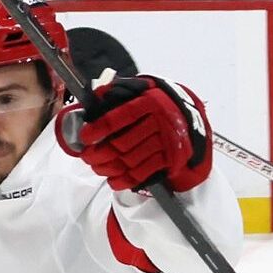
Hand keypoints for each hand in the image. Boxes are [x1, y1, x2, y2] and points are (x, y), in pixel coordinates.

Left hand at [58, 76, 213, 191]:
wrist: (187, 117)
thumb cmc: (155, 106)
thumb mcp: (139, 92)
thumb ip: (115, 94)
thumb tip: (91, 100)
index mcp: (149, 102)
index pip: (120, 117)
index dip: (99, 129)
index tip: (85, 137)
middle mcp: (160, 121)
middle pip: (122, 144)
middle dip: (99, 153)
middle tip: (87, 156)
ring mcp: (167, 142)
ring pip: (130, 160)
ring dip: (109, 168)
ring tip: (97, 167)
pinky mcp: (171, 158)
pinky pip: (144, 173)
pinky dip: (125, 180)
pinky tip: (113, 180)